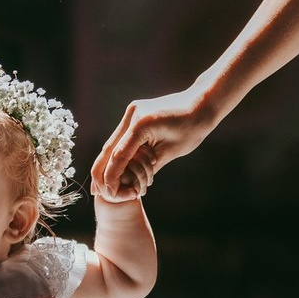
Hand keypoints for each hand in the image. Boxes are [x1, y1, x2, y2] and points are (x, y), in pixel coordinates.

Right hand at [90, 88, 217, 200]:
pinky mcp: (135, 114)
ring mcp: (132, 112)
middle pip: (109, 148)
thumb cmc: (193, 128)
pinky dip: (117, 152)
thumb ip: (149, 165)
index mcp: (142, 124)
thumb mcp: (172, 152)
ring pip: (113, 142)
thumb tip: (130, 180)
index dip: (112, 176)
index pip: (120, 154)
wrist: (201, 103)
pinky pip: (121, 137)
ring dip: (107, 163)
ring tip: (101, 184)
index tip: (108, 193)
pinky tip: (112, 166)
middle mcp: (132, 115)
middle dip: (103, 171)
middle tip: (97, 192)